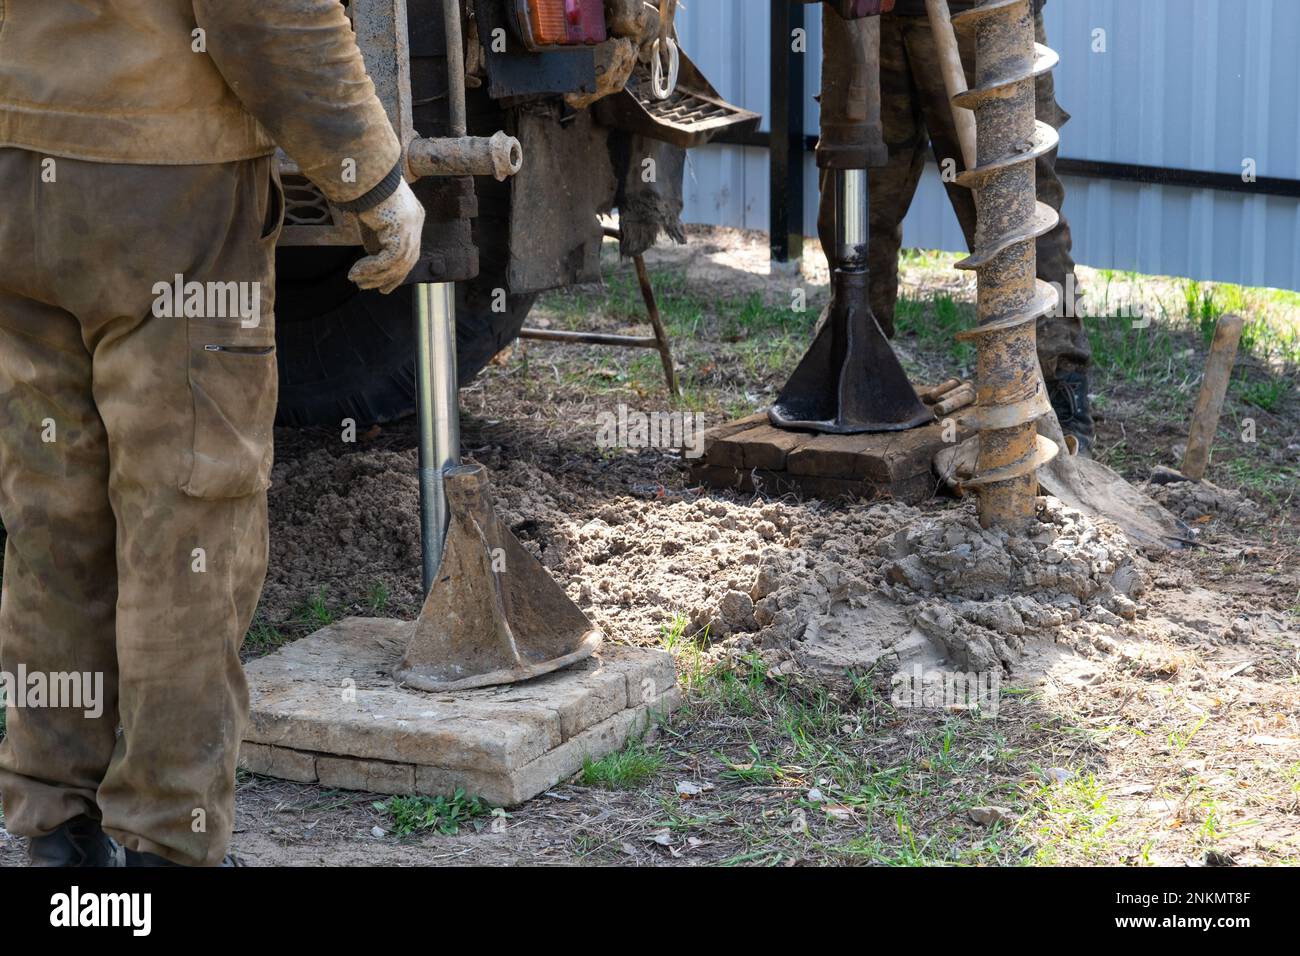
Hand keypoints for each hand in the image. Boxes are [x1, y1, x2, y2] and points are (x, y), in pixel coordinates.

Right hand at [348, 179, 424, 293]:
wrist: (363, 170)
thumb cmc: (363, 188)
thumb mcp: (371, 217)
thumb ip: (376, 237)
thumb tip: (373, 258)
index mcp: (413, 216)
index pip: (409, 251)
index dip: (397, 272)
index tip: (383, 286)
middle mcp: (416, 221)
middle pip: (407, 260)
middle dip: (387, 278)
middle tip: (366, 286)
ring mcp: (411, 225)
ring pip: (398, 263)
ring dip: (375, 275)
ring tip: (357, 280)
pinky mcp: (402, 229)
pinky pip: (389, 259)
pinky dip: (372, 268)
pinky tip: (357, 272)